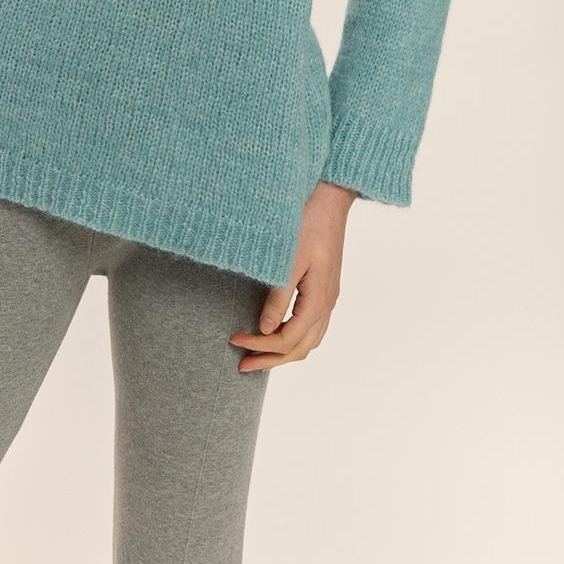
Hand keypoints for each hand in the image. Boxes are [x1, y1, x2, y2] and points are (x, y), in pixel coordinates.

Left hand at [228, 181, 357, 371]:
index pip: (288, 338)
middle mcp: (327, 304)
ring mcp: (329, 297)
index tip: (233, 340)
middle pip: (301, 348)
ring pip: (310, 341)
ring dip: (284, 352)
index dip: (260, 345)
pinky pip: (313, 327)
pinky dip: (295, 338)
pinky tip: (278, 332)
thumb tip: (264, 328)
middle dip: (271, 359)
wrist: (330, 198)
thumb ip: (278, 295)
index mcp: (318, 299)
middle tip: (241, 364)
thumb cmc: (308, 222)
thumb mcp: (289, 258)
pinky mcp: (326, 289)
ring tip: (258, 355)